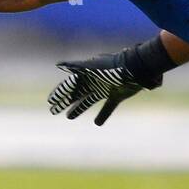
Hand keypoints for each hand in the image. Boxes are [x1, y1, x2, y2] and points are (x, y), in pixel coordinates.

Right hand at [47, 46, 165, 125]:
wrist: (137, 69)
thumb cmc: (114, 67)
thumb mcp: (93, 67)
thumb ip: (76, 66)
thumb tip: (59, 64)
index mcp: (87, 74)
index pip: (69, 85)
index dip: (60, 92)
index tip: (50, 101)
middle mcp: (94, 82)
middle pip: (76, 93)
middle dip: (64, 102)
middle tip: (53, 110)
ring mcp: (105, 89)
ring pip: (88, 100)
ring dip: (78, 109)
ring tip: (68, 117)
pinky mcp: (117, 95)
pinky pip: (107, 107)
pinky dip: (102, 115)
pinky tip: (96, 124)